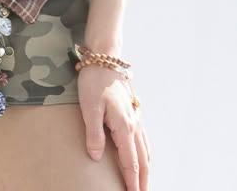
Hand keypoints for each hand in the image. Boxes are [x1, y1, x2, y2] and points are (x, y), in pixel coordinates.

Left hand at [79, 65, 150, 190]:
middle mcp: (134, 124)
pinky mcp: (133, 111)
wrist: (104, 58)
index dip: (132, 182)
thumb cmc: (94, 81)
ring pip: (146, 150)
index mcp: (124, 126)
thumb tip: (97, 156)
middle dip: (143, 180)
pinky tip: (142, 156)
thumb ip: (94, 134)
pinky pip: (144, 139)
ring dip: (146, 168)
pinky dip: (146, 154)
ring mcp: (136, 117)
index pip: (130, 162)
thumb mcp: (89, 107)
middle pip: (143, 160)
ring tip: (143, 182)